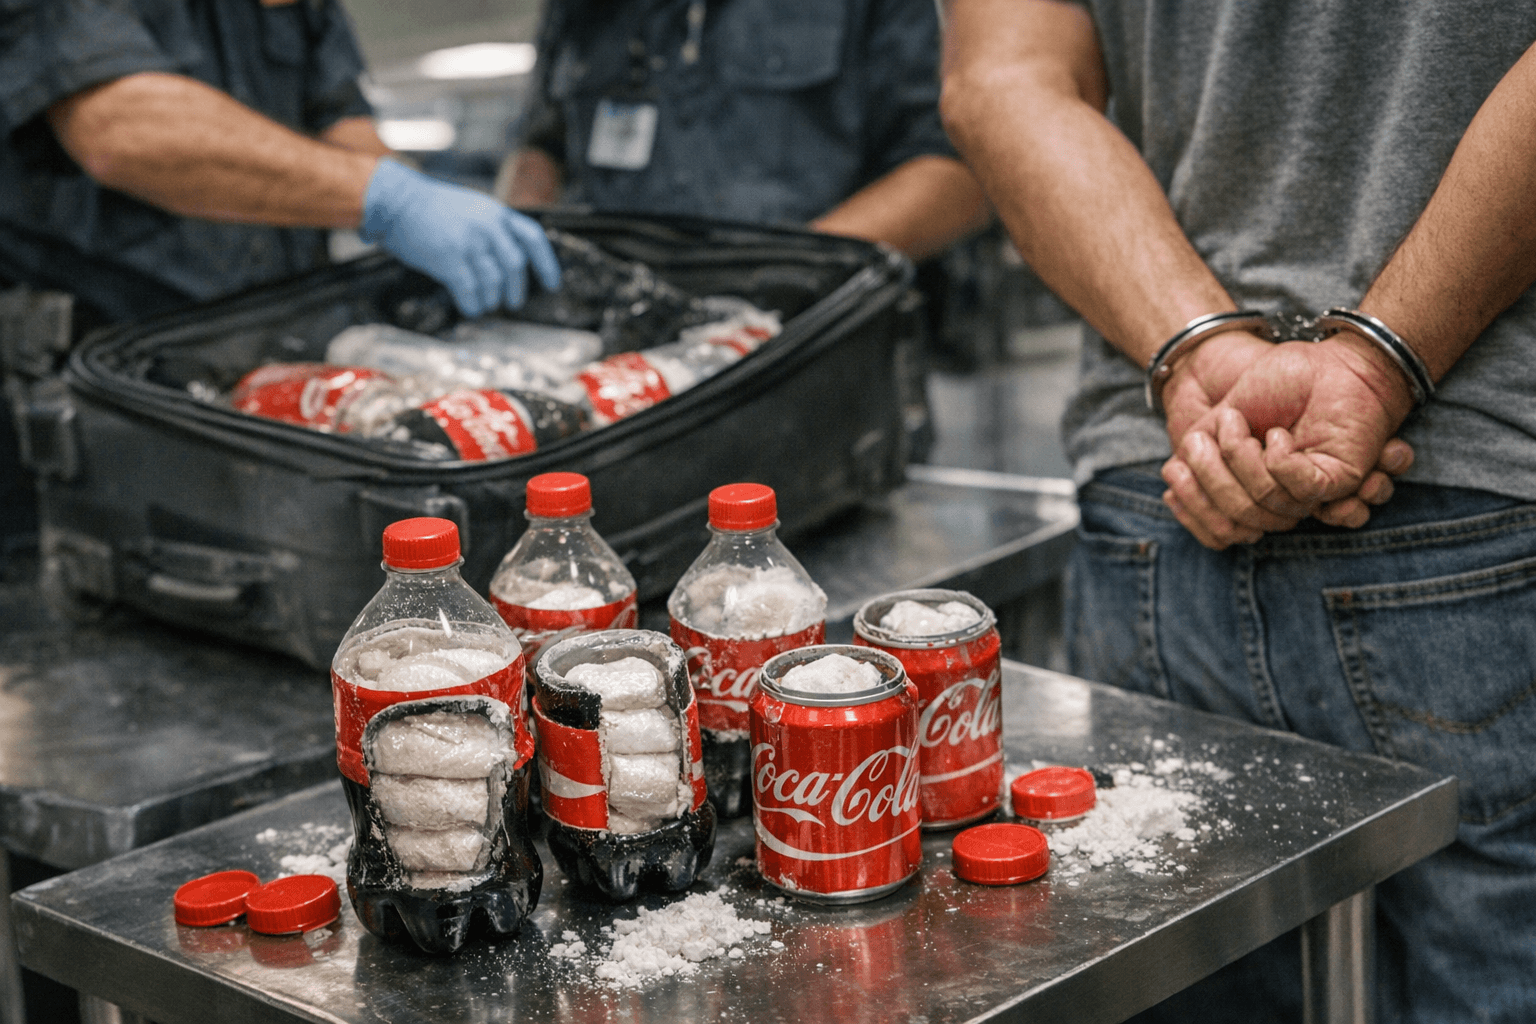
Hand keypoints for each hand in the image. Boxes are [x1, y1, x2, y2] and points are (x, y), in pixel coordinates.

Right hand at [361, 158, 560, 315]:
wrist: (397, 201)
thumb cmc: (430, 207)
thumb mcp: (472, 207)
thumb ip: (492, 228)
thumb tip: (509, 260)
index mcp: (496, 213)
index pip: (533, 238)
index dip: (546, 264)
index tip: (552, 284)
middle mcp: (487, 226)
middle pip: (514, 265)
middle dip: (516, 289)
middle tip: (512, 302)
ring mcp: (469, 242)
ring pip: (493, 281)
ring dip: (491, 298)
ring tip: (486, 304)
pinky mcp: (449, 258)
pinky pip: (469, 290)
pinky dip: (473, 304)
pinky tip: (470, 308)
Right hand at [1161, 335, 1416, 548]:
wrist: (1321, 361)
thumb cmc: (1275, 385)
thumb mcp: (1217, 423)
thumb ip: (1195, 460)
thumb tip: (1171, 497)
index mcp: (1250, 493)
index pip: (1220, 531)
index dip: (1194, 509)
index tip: (1178, 471)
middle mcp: (1280, 501)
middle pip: (1237, 518)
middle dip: (1214, 474)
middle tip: (1218, 432)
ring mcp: (1307, 493)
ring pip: (1264, 501)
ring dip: (1243, 457)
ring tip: (1245, 425)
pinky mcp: (1336, 480)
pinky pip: (1298, 487)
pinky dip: (1280, 459)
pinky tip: (1279, 436)